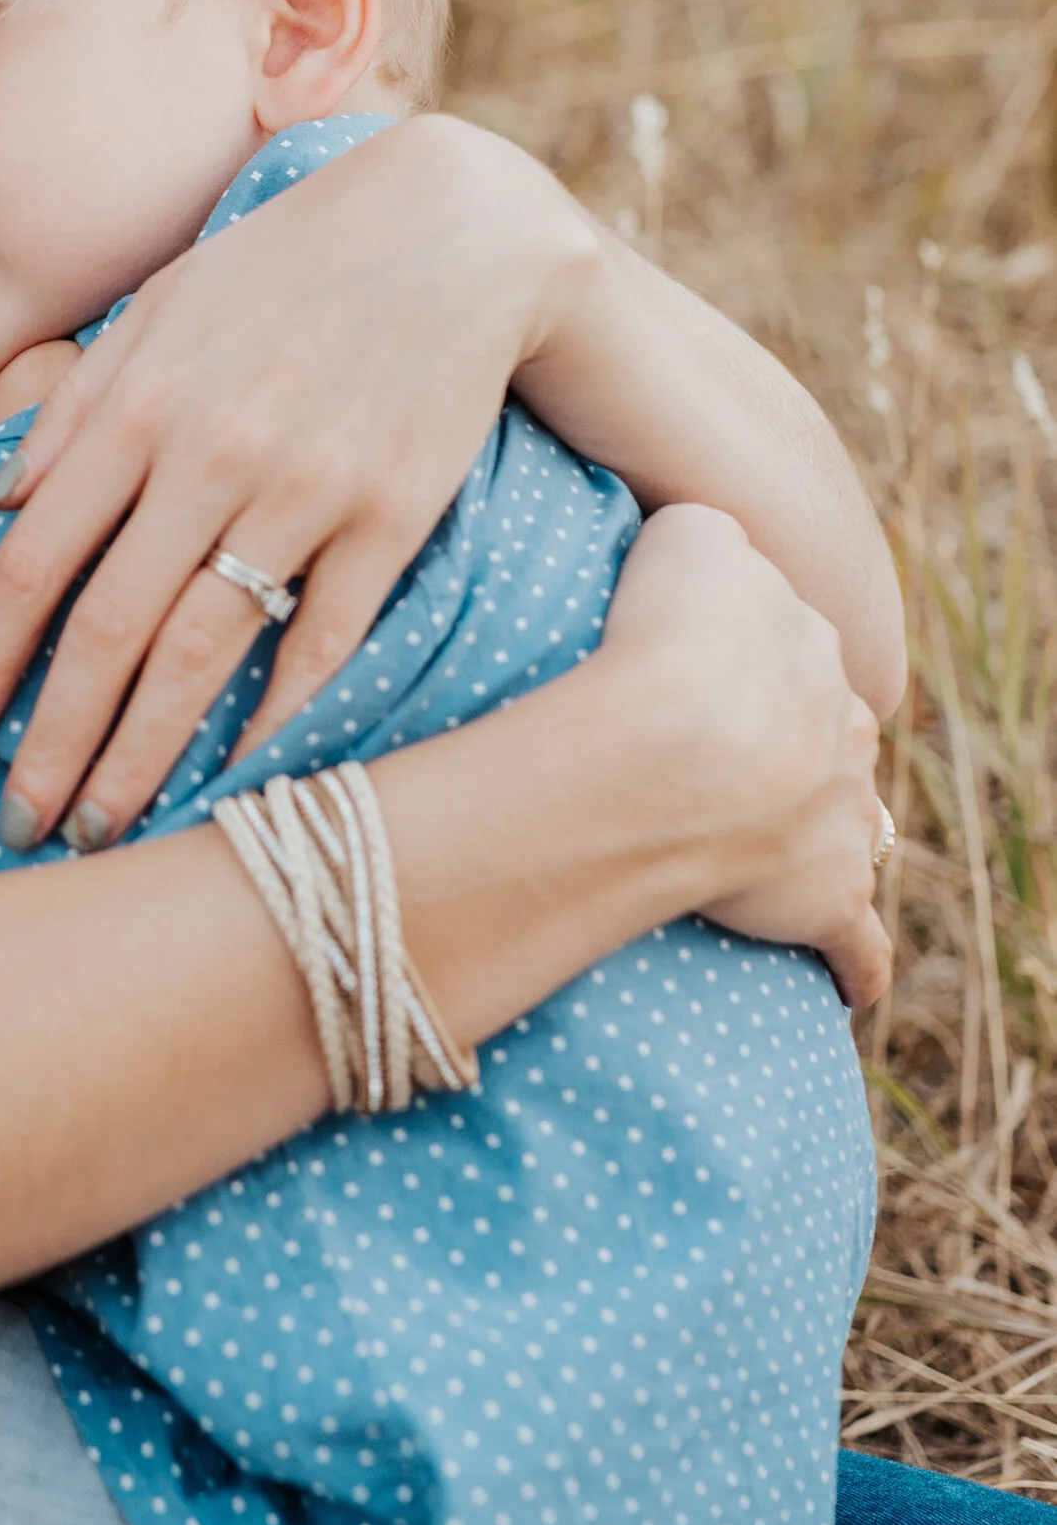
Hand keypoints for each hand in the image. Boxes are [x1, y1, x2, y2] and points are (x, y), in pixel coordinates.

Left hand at [0, 116, 594, 845]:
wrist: (451, 231)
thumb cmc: (286, 266)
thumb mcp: (160, 307)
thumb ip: (74, 406)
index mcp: (138, 407)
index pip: (29, 561)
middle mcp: (208, 457)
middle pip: (104, 631)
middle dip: (50, 744)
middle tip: (15, 827)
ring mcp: (303, 494)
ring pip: (199, 656)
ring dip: (141, 759)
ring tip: (101, 831)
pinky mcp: (390, 521)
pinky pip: (319, 645)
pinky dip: (271, 724)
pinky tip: (234, 786)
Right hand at [600, 503, 890, 1003]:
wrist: (676, 734)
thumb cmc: (666, 631)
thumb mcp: (689, 536)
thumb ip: (708, 536)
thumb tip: (705, 545)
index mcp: (810, 649)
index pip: (795, 655)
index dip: (751, 671)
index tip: (708, 685)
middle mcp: (842, 728)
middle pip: (832, 738)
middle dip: (802, 752)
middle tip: (734, 772)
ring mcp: (842, 816)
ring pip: (851, 827)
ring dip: (826, 843)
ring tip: (782, 866)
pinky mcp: (828, 899)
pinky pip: (857, 941)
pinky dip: (857, 965)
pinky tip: (849, 988)